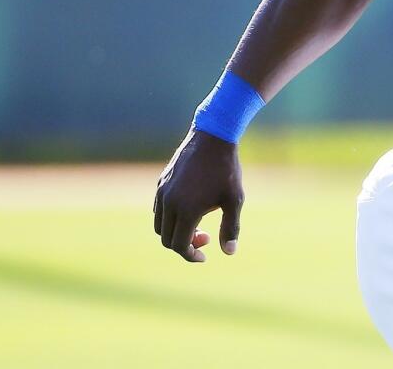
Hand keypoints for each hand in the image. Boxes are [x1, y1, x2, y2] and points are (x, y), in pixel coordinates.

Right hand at [153, 128, 243, 261]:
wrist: (213, 137)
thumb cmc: (226, 170)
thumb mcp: (234, 200)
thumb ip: (231, 228)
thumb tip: (229, 252)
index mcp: (187, 210)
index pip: (179, 245)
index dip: (191, 255)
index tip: (205, 255)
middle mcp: (169, 203)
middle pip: (166, 239)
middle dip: (185, 245)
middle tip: (206, 237)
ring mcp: (162, 192)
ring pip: (159, 225)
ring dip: (175, 232)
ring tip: (199, 224)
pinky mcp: (160, 183)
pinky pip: (158, 210)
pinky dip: (169, 218)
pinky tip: (190, 210)